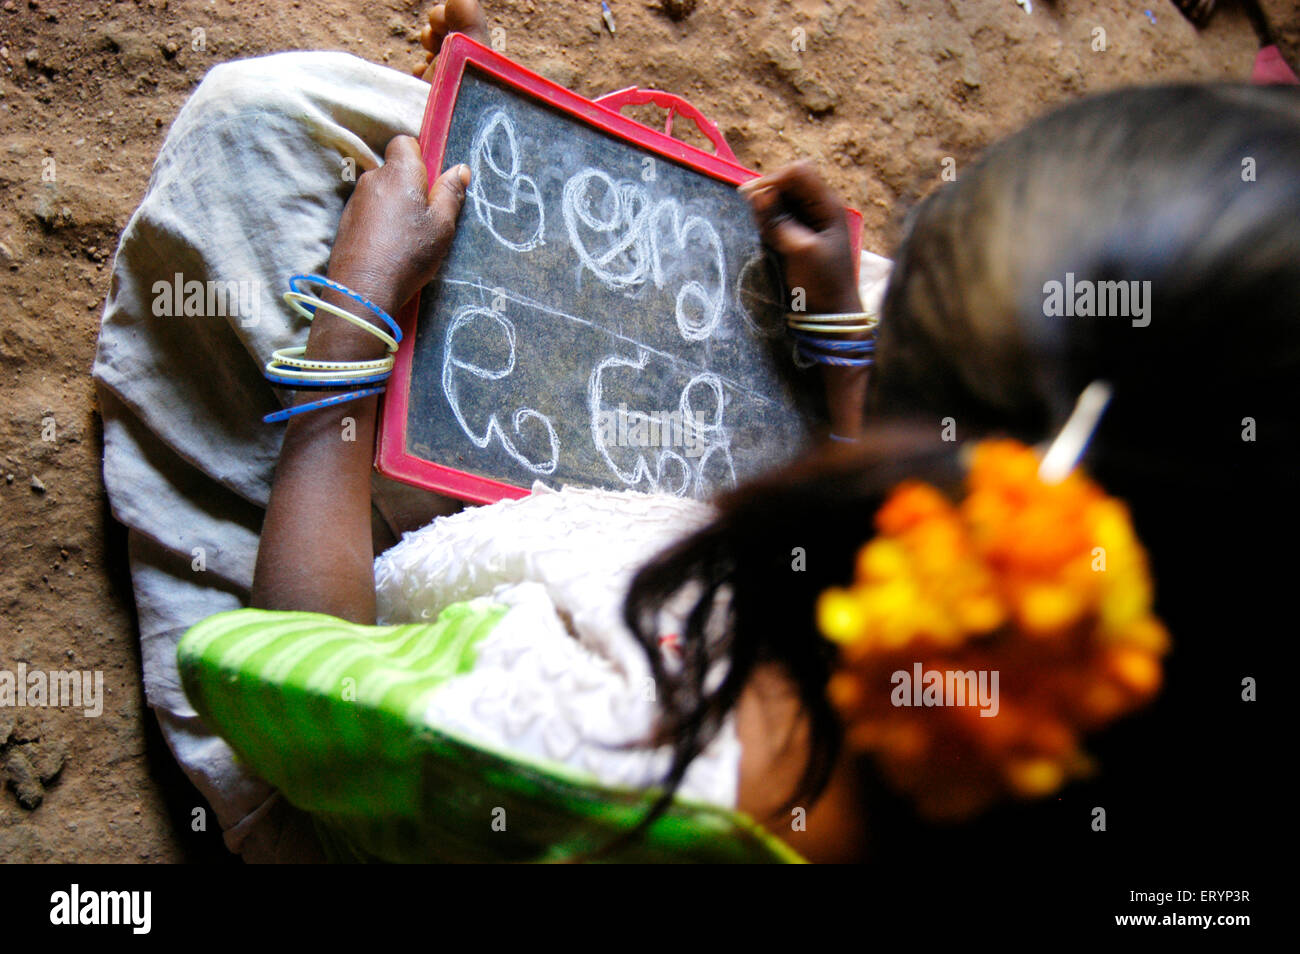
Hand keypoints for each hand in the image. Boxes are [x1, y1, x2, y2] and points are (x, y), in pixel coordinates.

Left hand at [312, 135, 468, 357]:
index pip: (404, 143)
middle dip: (409, 186)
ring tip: (406, 237)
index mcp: (399, 172)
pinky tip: (388, 246)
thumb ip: (451, 193)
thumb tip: (460, 169)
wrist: (364, 288)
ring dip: (394, 206)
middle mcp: (373, 178)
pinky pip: (369, 210)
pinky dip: (380, 221)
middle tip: (425, 216)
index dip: (419, 157)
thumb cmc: (409, 253)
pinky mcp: (346, 220)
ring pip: (381, 192)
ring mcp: (356, 199)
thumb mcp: (442, 226)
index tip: (431, 182)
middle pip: (394, 170)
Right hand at [739, 161, 860, 315]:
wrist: (831, 313)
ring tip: (764, 230)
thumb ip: (777, 220)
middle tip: (756, 218)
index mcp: (827, 205)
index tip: (754, 200)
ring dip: (767, 210)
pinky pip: (780, 216)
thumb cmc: (821, 282)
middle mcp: (819, 207)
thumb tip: (756, 194)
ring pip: (782, 199)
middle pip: (789, 182)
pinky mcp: (800, 233)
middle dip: (769, 194)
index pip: (798, 172)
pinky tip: (768, 237)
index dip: (774, 180)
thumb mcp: (799, 250)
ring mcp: (810, 220)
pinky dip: (769, 222)